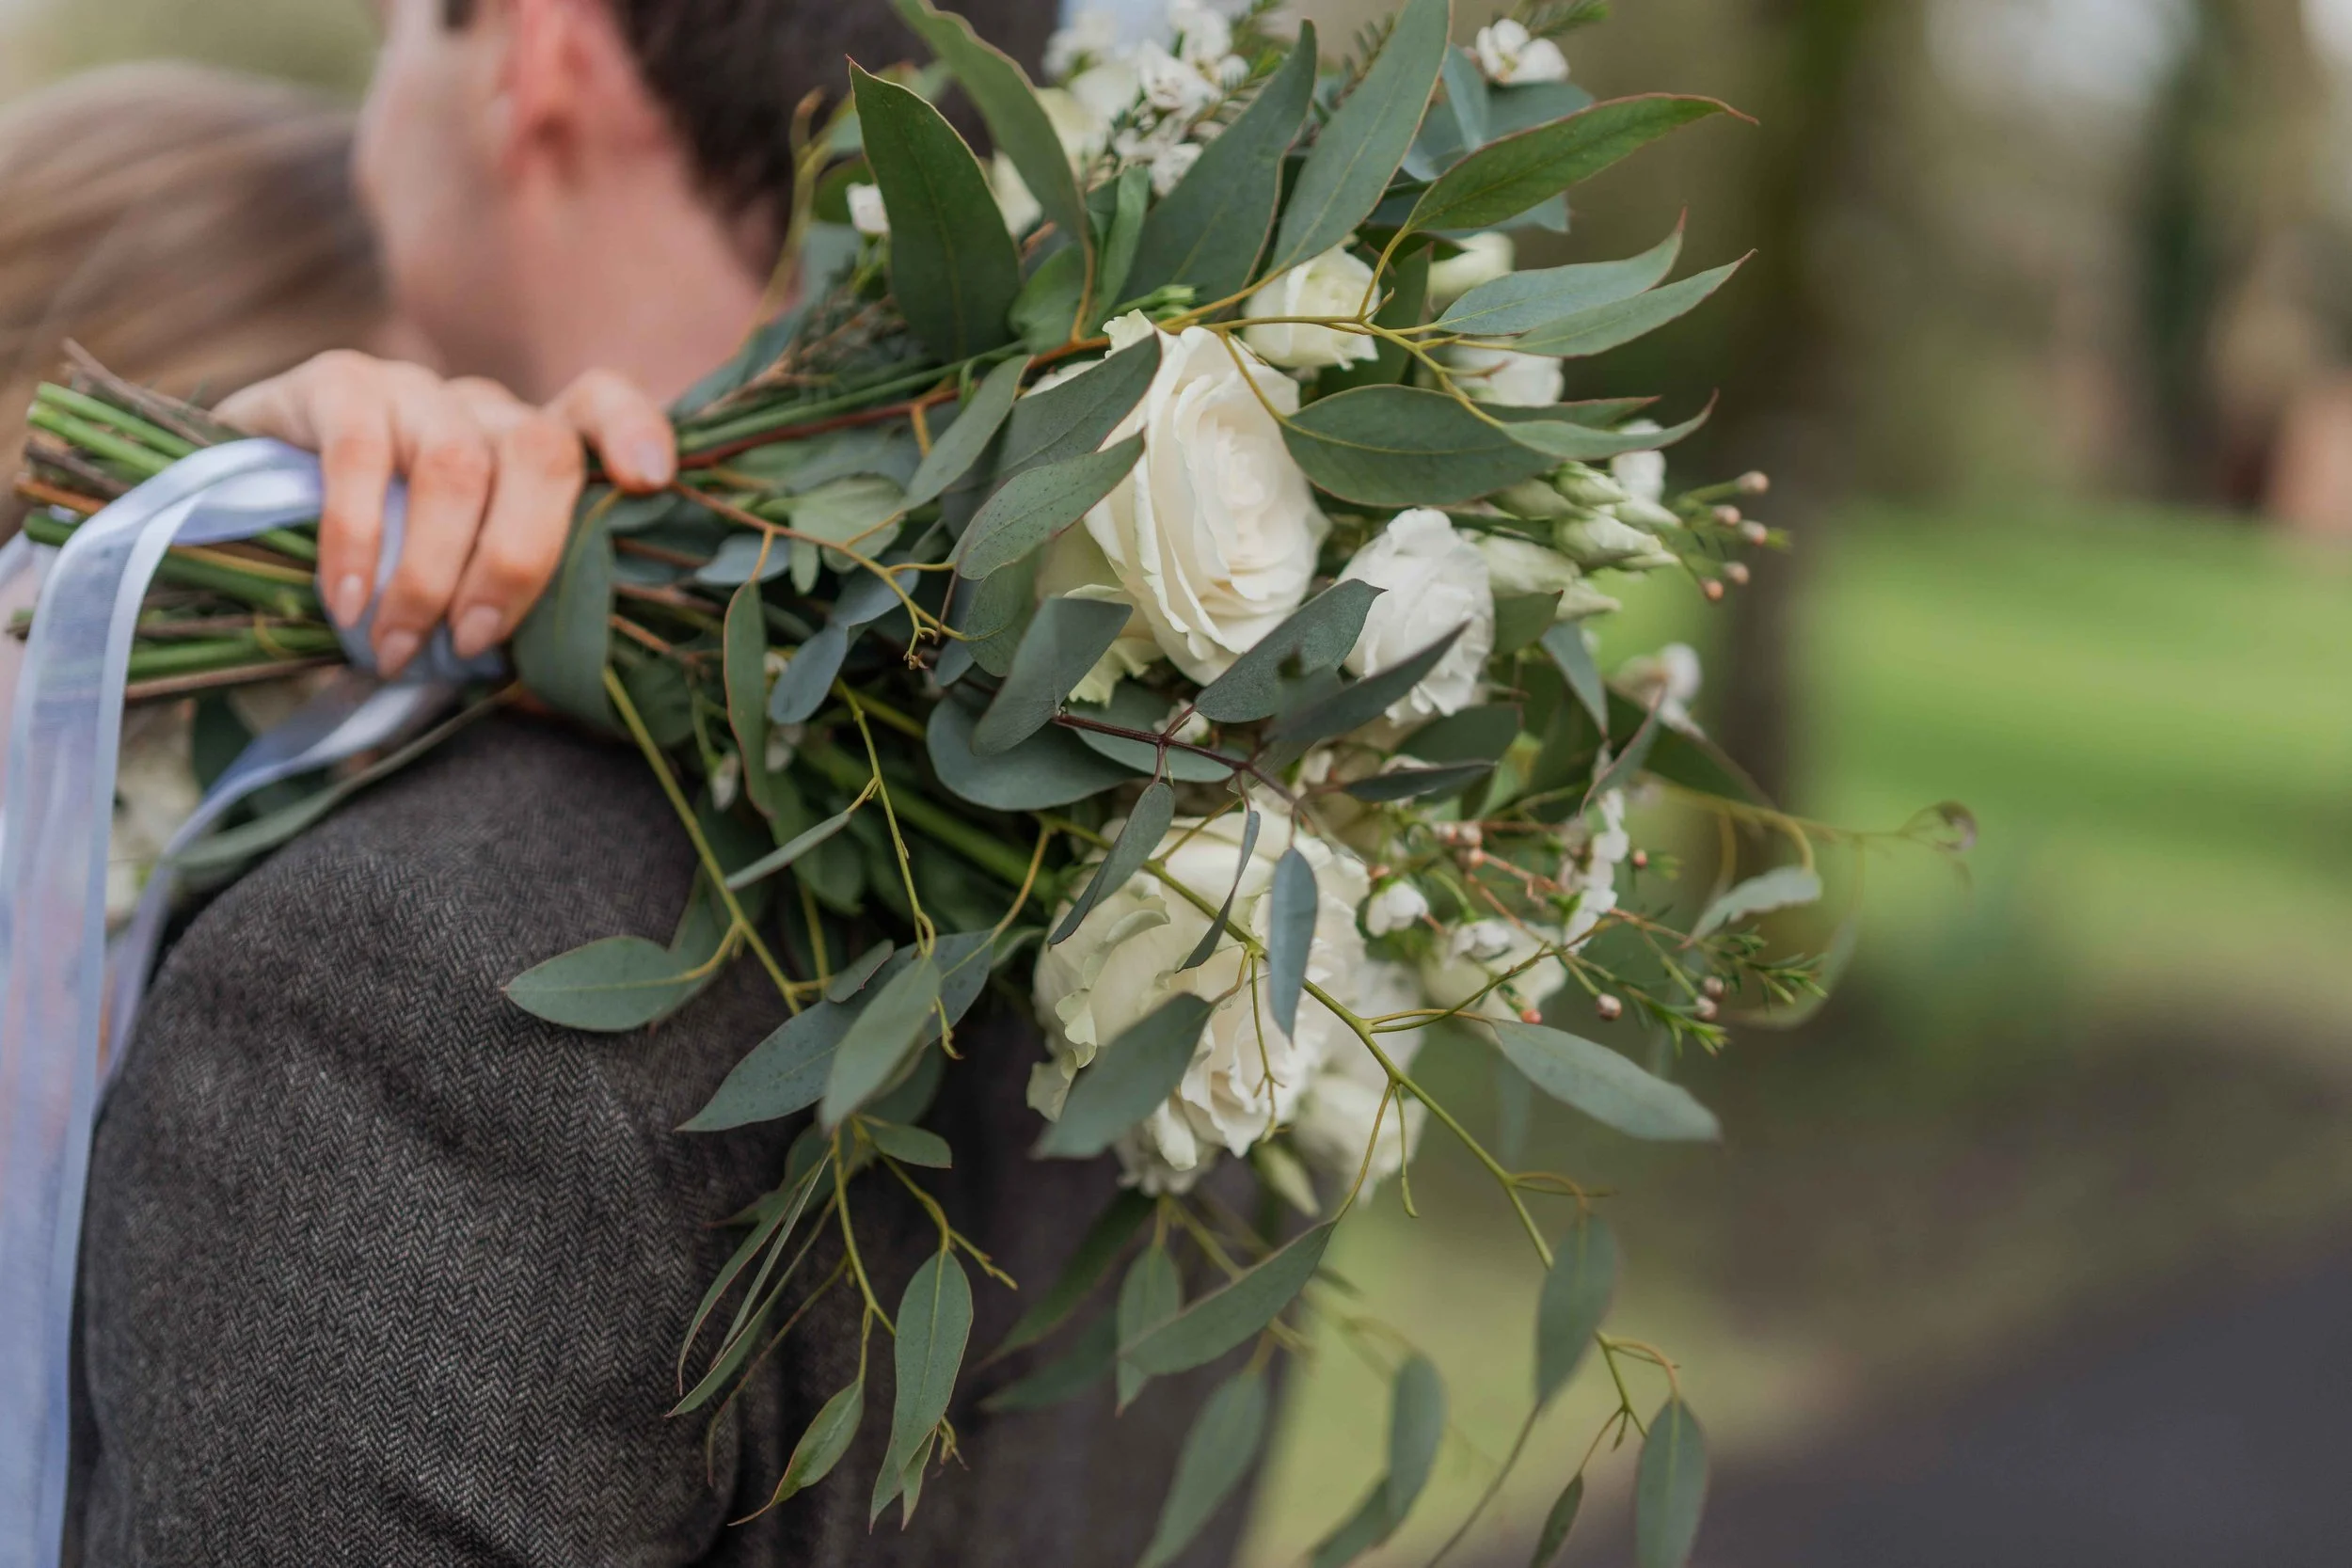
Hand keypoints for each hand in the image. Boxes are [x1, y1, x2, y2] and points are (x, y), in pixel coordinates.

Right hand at [215, 353, 675, 674]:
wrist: (238, 516)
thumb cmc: (378, 572)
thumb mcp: (452, 590)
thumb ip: (505, 617)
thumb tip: (555, 694)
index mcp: (529, 449)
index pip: (597, 409)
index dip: (632, 432)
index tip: (649, 481)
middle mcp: (481, 407)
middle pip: (538, 453)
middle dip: (516, 559)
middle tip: (473, 642)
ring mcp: (411, 387)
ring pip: (456, 462)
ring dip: (432, 569)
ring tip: (399, 644)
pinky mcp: (333, 382)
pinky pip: (359, 451)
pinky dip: (357, 536)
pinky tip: (348, 601)